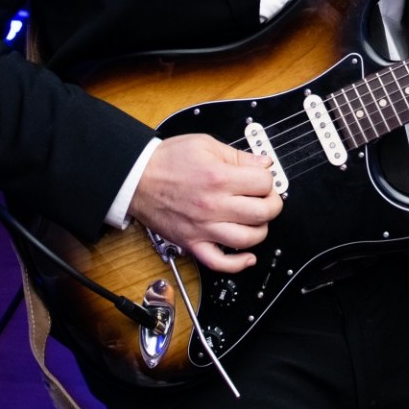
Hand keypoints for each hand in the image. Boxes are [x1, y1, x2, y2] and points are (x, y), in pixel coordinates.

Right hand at [128, 135, 281, 272]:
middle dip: (272, 203)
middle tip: (266, 198)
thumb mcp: (205, 144)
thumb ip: (237, 155)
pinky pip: (219, 263)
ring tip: (255, 219)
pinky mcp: (193, 242)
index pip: (264, 183)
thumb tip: (263, 163)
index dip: (267, 179)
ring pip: (248, 239)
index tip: (261, 178)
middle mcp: (213, 205)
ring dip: (260, 229)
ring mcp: (203, 227)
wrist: (136, 179)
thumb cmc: (166, 161)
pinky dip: (238, 264)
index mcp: (218, 178)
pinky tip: (248, 256)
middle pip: (263, 212)